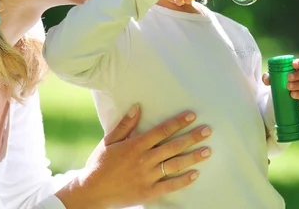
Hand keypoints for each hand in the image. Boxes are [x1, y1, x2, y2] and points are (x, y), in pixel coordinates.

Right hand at [56, 105, 211, 208]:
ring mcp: (147, 177)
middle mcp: (143, 160)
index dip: (178, 122)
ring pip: (175, 165)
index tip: (192, 115)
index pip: (161, 130)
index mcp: (135, 145)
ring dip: (193, 157)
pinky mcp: (148, 192)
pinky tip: (196, 174)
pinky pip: (169, 186)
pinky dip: (183, 180)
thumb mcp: (109, 141)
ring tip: (208, 150)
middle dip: (192, 137)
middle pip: (173, 146)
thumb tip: (138, 106)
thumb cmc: (100, 164)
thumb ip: (125, 124)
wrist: (90, 192)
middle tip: (208, 130)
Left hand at [262, 58, 298, 110]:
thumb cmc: (285, 83)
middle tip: (288, 77)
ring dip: (298, 85)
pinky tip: (292, 94)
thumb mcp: (276, 79)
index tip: (293, 64)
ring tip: (288, 87)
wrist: (291, 99)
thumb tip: (266, 80)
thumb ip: (270, 77)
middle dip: (297, 75)